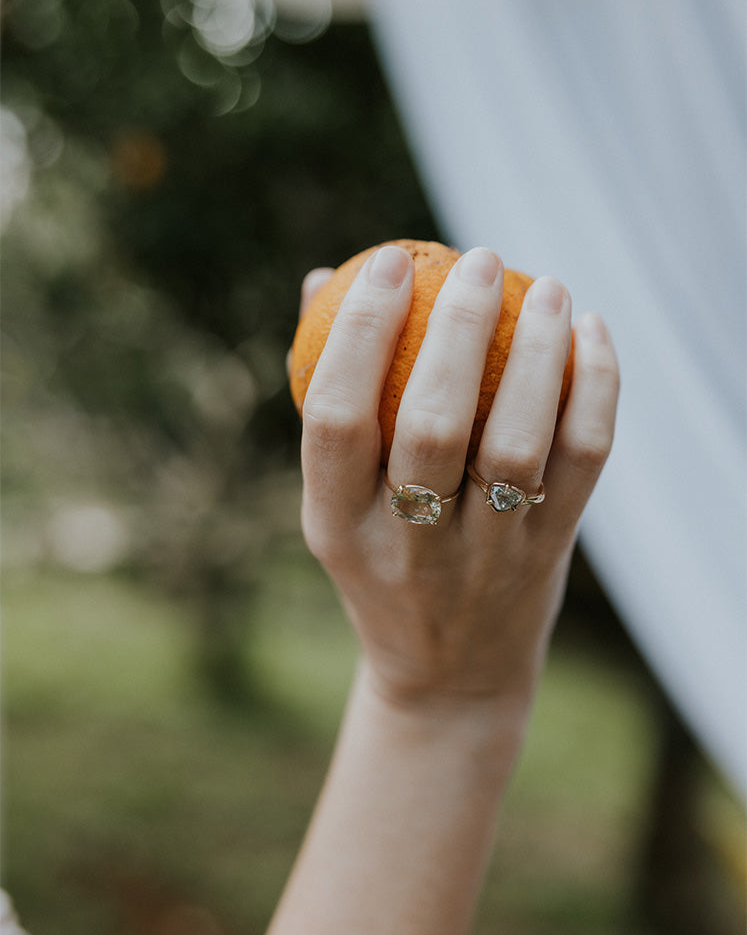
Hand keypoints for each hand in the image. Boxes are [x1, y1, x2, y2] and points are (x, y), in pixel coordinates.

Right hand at [299, 244, 618, 713]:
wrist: (450, 675)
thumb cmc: (383, 562)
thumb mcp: (337, 499)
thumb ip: (329, 394)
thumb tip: (325, 276)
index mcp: (336, 523)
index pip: (336, 416)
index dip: (360, 332)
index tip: (387, 261)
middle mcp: (408, 544)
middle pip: (432, 424)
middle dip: (457, 329)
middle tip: (478, 260)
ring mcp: (484, 555)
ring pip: (517, 442)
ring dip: (537, 354)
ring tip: (546, 286)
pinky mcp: (548, 554)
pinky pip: (581, 460)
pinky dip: (594, 388)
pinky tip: (590, 332)